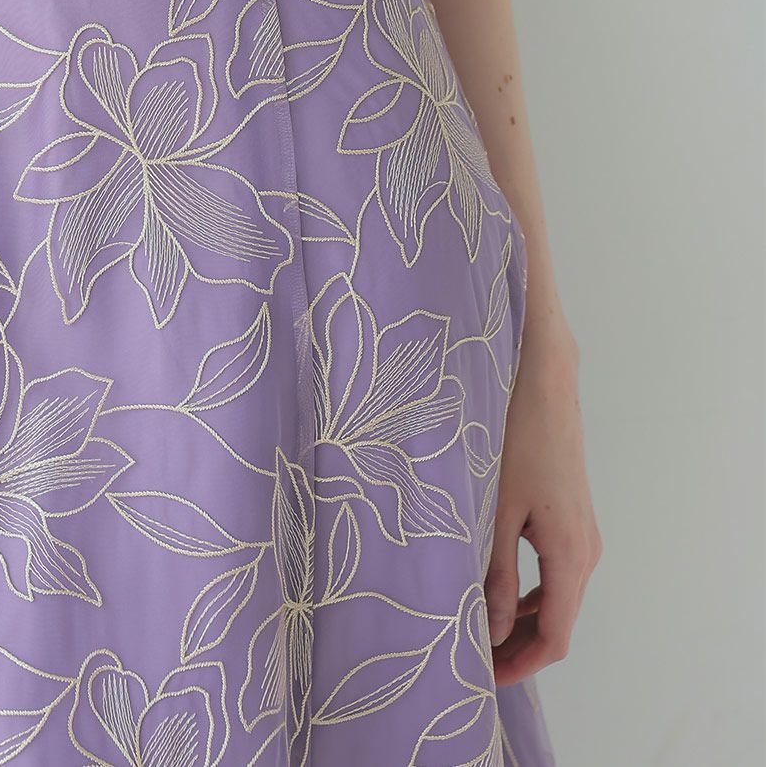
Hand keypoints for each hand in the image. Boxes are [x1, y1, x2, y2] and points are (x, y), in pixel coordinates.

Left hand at [485, 330, 601, 684]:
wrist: (542, 380)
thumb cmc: (515, 436)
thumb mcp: (495, 509)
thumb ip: (493, 573)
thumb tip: (492, 631)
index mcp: (570, 554)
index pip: (555, 636)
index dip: (521, 665)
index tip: (483, 677)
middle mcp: (586, 550)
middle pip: (558, 621)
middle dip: (518, 647)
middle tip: (472, 660)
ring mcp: (583, 533)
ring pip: (557, 597)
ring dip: (523, 619)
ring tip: (476, 629)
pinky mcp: (572, 517)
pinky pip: (556, 571)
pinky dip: (530, 591)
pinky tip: (494, 588)